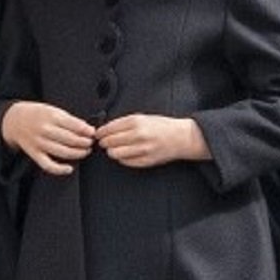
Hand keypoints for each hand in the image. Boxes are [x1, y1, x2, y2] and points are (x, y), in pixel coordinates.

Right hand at [1, 101, 94, 175]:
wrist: (15, 120)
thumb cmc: (38, 114)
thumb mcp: (53, 110)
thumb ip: (68, 119)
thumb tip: (87, 129)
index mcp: (51, 116)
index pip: (74, 125)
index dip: (86, 130)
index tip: (93, 133)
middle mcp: (45, 130)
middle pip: (70, 139)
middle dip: (84, 142)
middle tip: (91, 143)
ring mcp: (39, 143)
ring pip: (62, 152)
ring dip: (78, 153)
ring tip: (86, 151)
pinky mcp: (34, 154)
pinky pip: (48, 165)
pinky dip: (59, 169)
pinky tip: (70, 168)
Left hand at [94, 115, 209, 168]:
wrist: (181, 137)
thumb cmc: (162, 126)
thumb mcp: (143, 117)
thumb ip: (124, 123)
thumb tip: (105, 130)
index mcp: (136, 121)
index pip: (108, 129)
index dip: (100, 133)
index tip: (99, 134)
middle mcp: (138, 135)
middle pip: (109, 142)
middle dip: (105, 143)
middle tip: (106, 142)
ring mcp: (142, 149)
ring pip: (115, 154)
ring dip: (113, 152)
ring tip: (116, 148)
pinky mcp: (145, 161)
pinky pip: (125, 162)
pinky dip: (123, 159)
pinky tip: (127, 153)